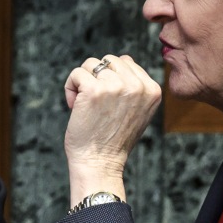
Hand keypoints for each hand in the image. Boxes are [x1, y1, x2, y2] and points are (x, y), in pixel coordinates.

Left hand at [63, 54, 161, 203]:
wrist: (100, 162)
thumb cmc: (113, 139)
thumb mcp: (137, 111)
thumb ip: (135, 87)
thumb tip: (124, 59)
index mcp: (152, 89)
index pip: (127, 63)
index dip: (110, 80)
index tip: (107, 103)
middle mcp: (138, 85)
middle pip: (108, 60)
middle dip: (96, 78)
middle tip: (93, 103)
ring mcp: (116, 86)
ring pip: (91, 64)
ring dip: (82, 82)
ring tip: (84, 104)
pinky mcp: (94, 89)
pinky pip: (76, 73)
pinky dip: (70, 88)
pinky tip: (74, 106)